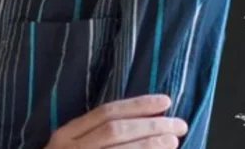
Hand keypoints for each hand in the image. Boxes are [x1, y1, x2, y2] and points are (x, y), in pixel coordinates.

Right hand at [44, 94, 187, 147]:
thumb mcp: (71, 148)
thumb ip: (96, 137)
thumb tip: (140, 126)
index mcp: (66, 135)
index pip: (105, 113)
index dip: (137, 105)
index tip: (165, 101)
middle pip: (116, 130)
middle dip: (150, 125)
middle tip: (178, 124)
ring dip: (150, 145)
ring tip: (174, 141)